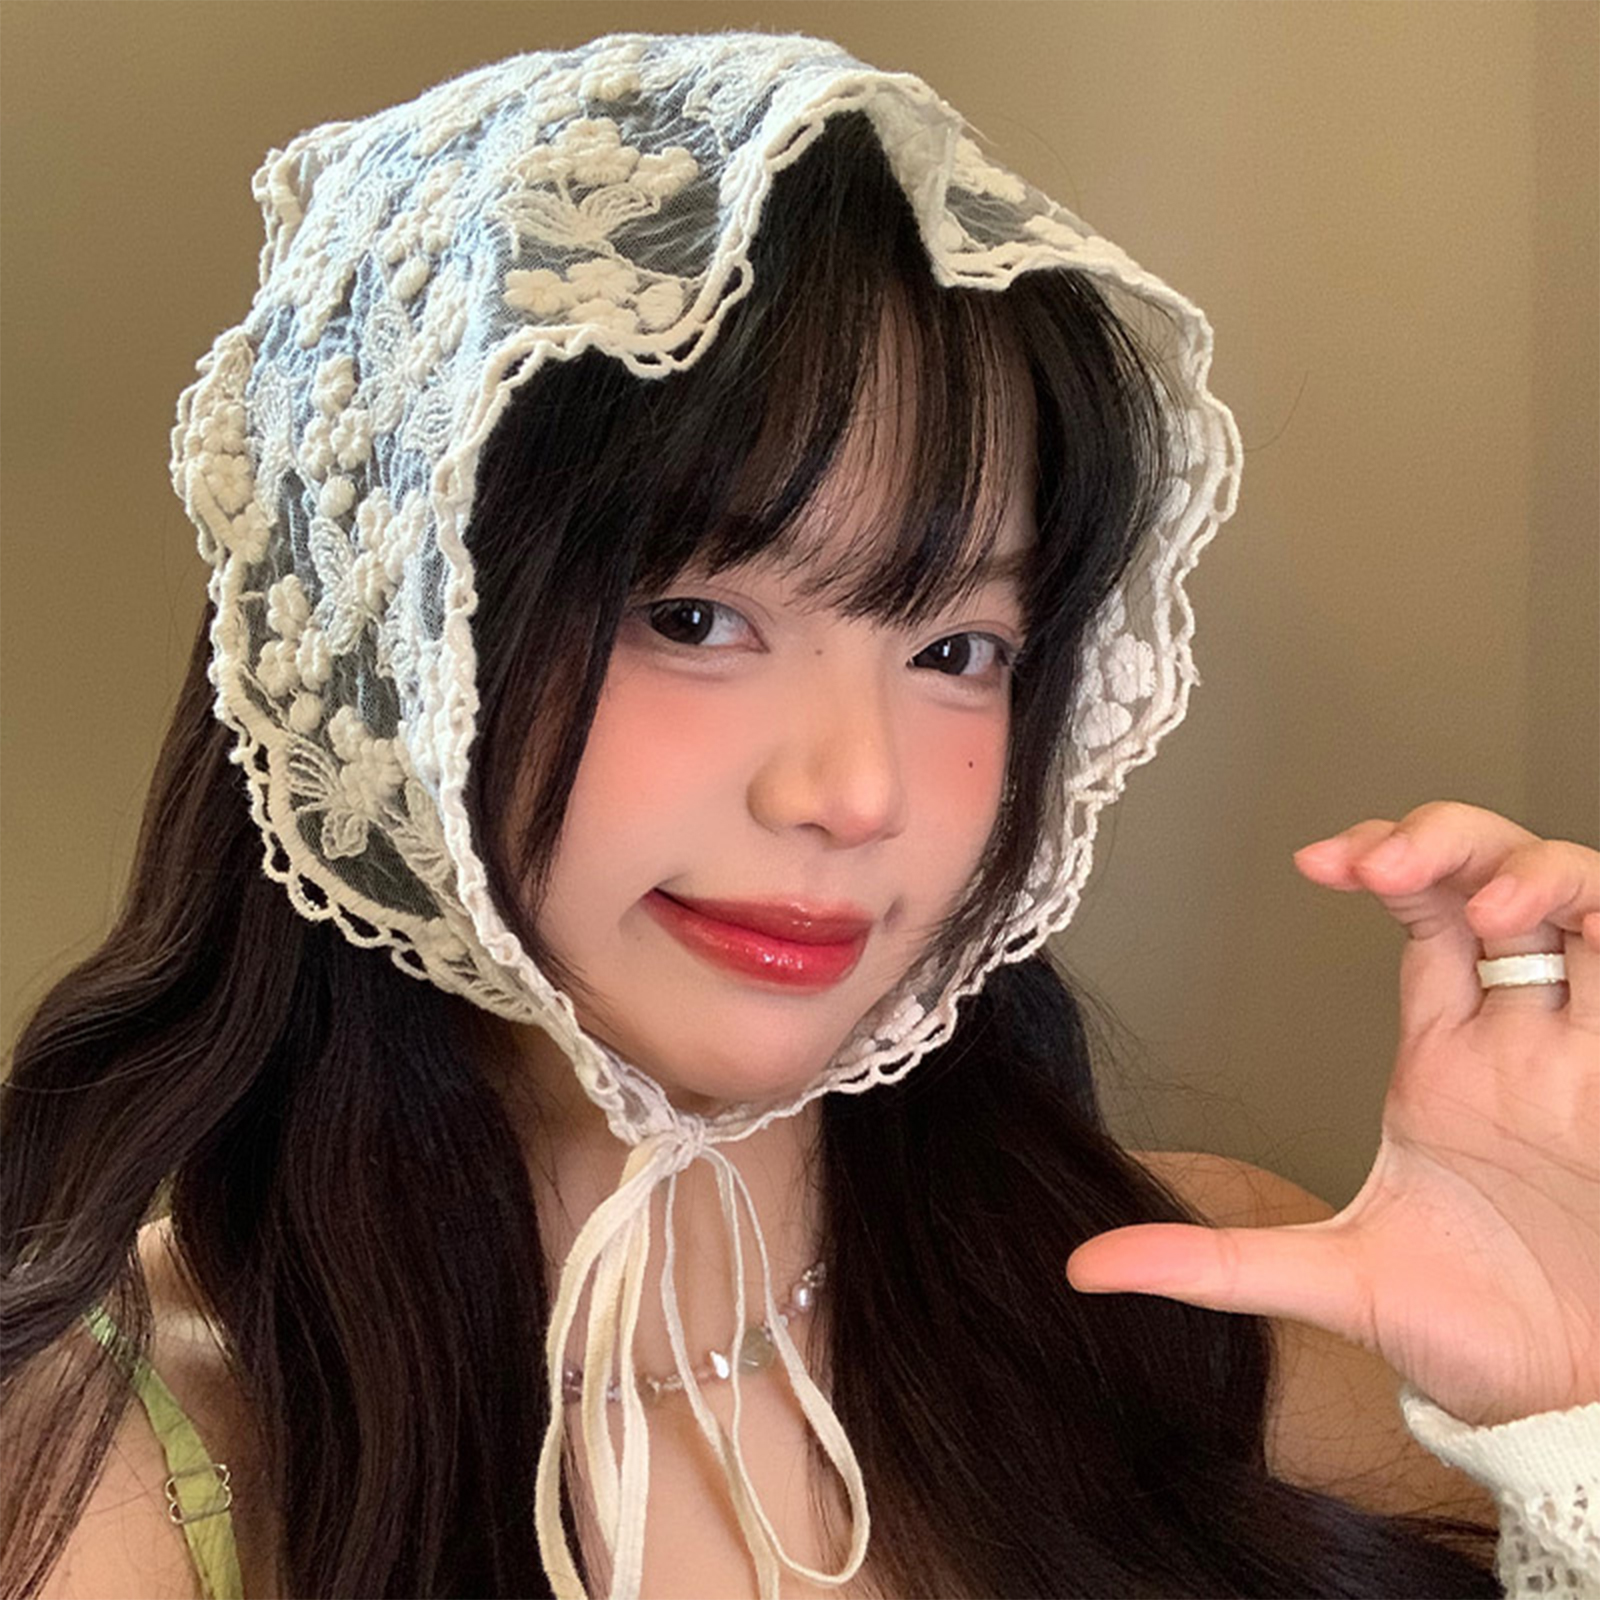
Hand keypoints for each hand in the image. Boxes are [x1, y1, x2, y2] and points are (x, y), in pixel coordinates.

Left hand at [1066, 801, 1599, 1426]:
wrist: (1570, 1410)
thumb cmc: (1471, 1335)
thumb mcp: (1331, 1281)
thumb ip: (1211, 1263)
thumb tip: (1085, 1265)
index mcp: (1449, 1058)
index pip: (1424, 913)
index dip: (1385, 860)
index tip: (1319, 862)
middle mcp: (1524, 1037)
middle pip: (1501, 877)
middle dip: (1452, 840)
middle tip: (1387, 866)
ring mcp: (1596, 1055)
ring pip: (1589, 904)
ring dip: (1543, 877)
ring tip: (1488, 910)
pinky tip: (1586, 933)